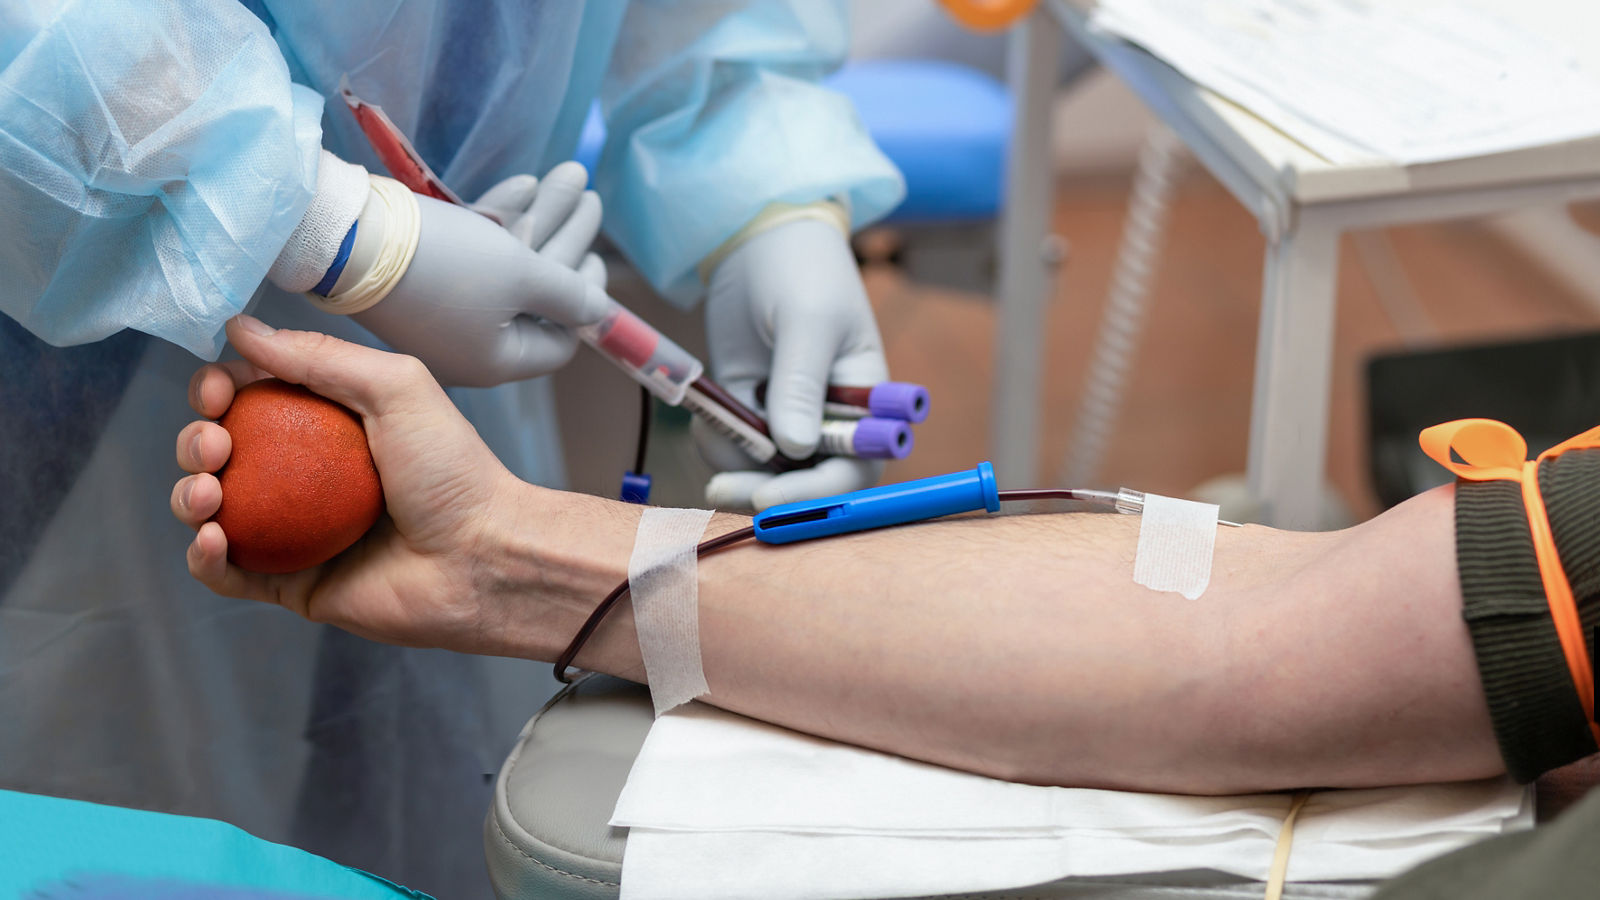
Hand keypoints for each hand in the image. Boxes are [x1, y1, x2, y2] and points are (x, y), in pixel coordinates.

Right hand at [169, 315, 569, 654]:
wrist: (483, 558)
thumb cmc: (452, 471)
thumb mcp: (394, 387)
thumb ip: (319, 355)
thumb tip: (240, 329)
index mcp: (328, 427)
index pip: (251, 400)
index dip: (219, 390)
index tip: (217, 391)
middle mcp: (306, 477)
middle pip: (220, 453)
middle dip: (196, 441)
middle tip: (216, 446)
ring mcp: (295, 532)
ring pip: (211, 511)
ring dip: (188, 495)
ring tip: (209, 492)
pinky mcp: (294, 585)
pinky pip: (228, 574)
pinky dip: (203, 558)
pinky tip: (210, 538)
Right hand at [352, 162, 608, 386]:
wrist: (346, 237)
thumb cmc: (447, 264)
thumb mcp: (523, 276)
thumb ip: (570, 294)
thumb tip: (601, 313)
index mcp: (496, 360)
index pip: (559, 341)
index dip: (584, 299)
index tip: (594, 258)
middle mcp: (468, 343)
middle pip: (535, 296)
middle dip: (566, 241)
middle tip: (590, 197)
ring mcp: (441, 310)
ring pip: (504, 267)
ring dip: (540, 219)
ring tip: (570, 173)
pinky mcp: (418, 276)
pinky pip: (471, 254)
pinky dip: (497, 222)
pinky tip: (523, 184)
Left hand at [698, 217, 887, 509]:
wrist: (756, 238)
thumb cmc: (802, 269)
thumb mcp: (807, 322)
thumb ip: (801, 385)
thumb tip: (796, 449)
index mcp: (868, 401)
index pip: (857, 466)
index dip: (818, 492)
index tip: (769, 496)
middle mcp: (832, 418)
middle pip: (809, 482)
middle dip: (765, 491)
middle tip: (720, 489)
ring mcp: (789, 416)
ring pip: (764, 470)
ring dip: (732, 464)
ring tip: (709, 425)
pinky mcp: (751, 408)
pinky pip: (735, 447)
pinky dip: (716, 442)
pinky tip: (705, 417)